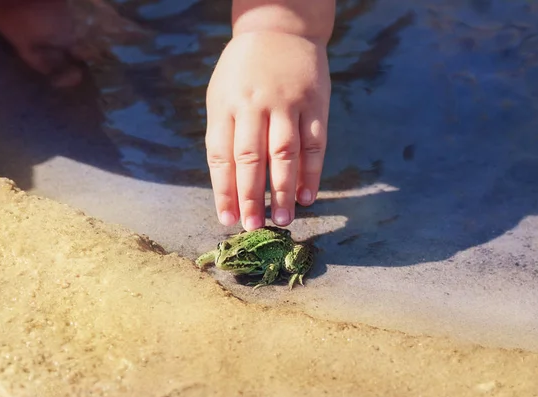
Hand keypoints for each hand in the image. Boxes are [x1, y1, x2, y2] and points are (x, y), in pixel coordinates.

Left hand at [205, 31, 330, 230]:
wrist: (280, 29)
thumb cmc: (244, 71)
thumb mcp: (222, 94)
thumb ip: (225, 133)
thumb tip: (230, 184)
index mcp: (226, 105)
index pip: (222, 156)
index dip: (224, 191)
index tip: (227, 219)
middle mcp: (255, 105)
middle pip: (251, 158)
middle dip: (251, 197)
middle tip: (253, 227)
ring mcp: (287, 103)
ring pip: (284, 154)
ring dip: (282, 191)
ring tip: (282, 220)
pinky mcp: (315, 102)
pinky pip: (314, 143)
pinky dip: (312, 172)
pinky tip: (307, 196)